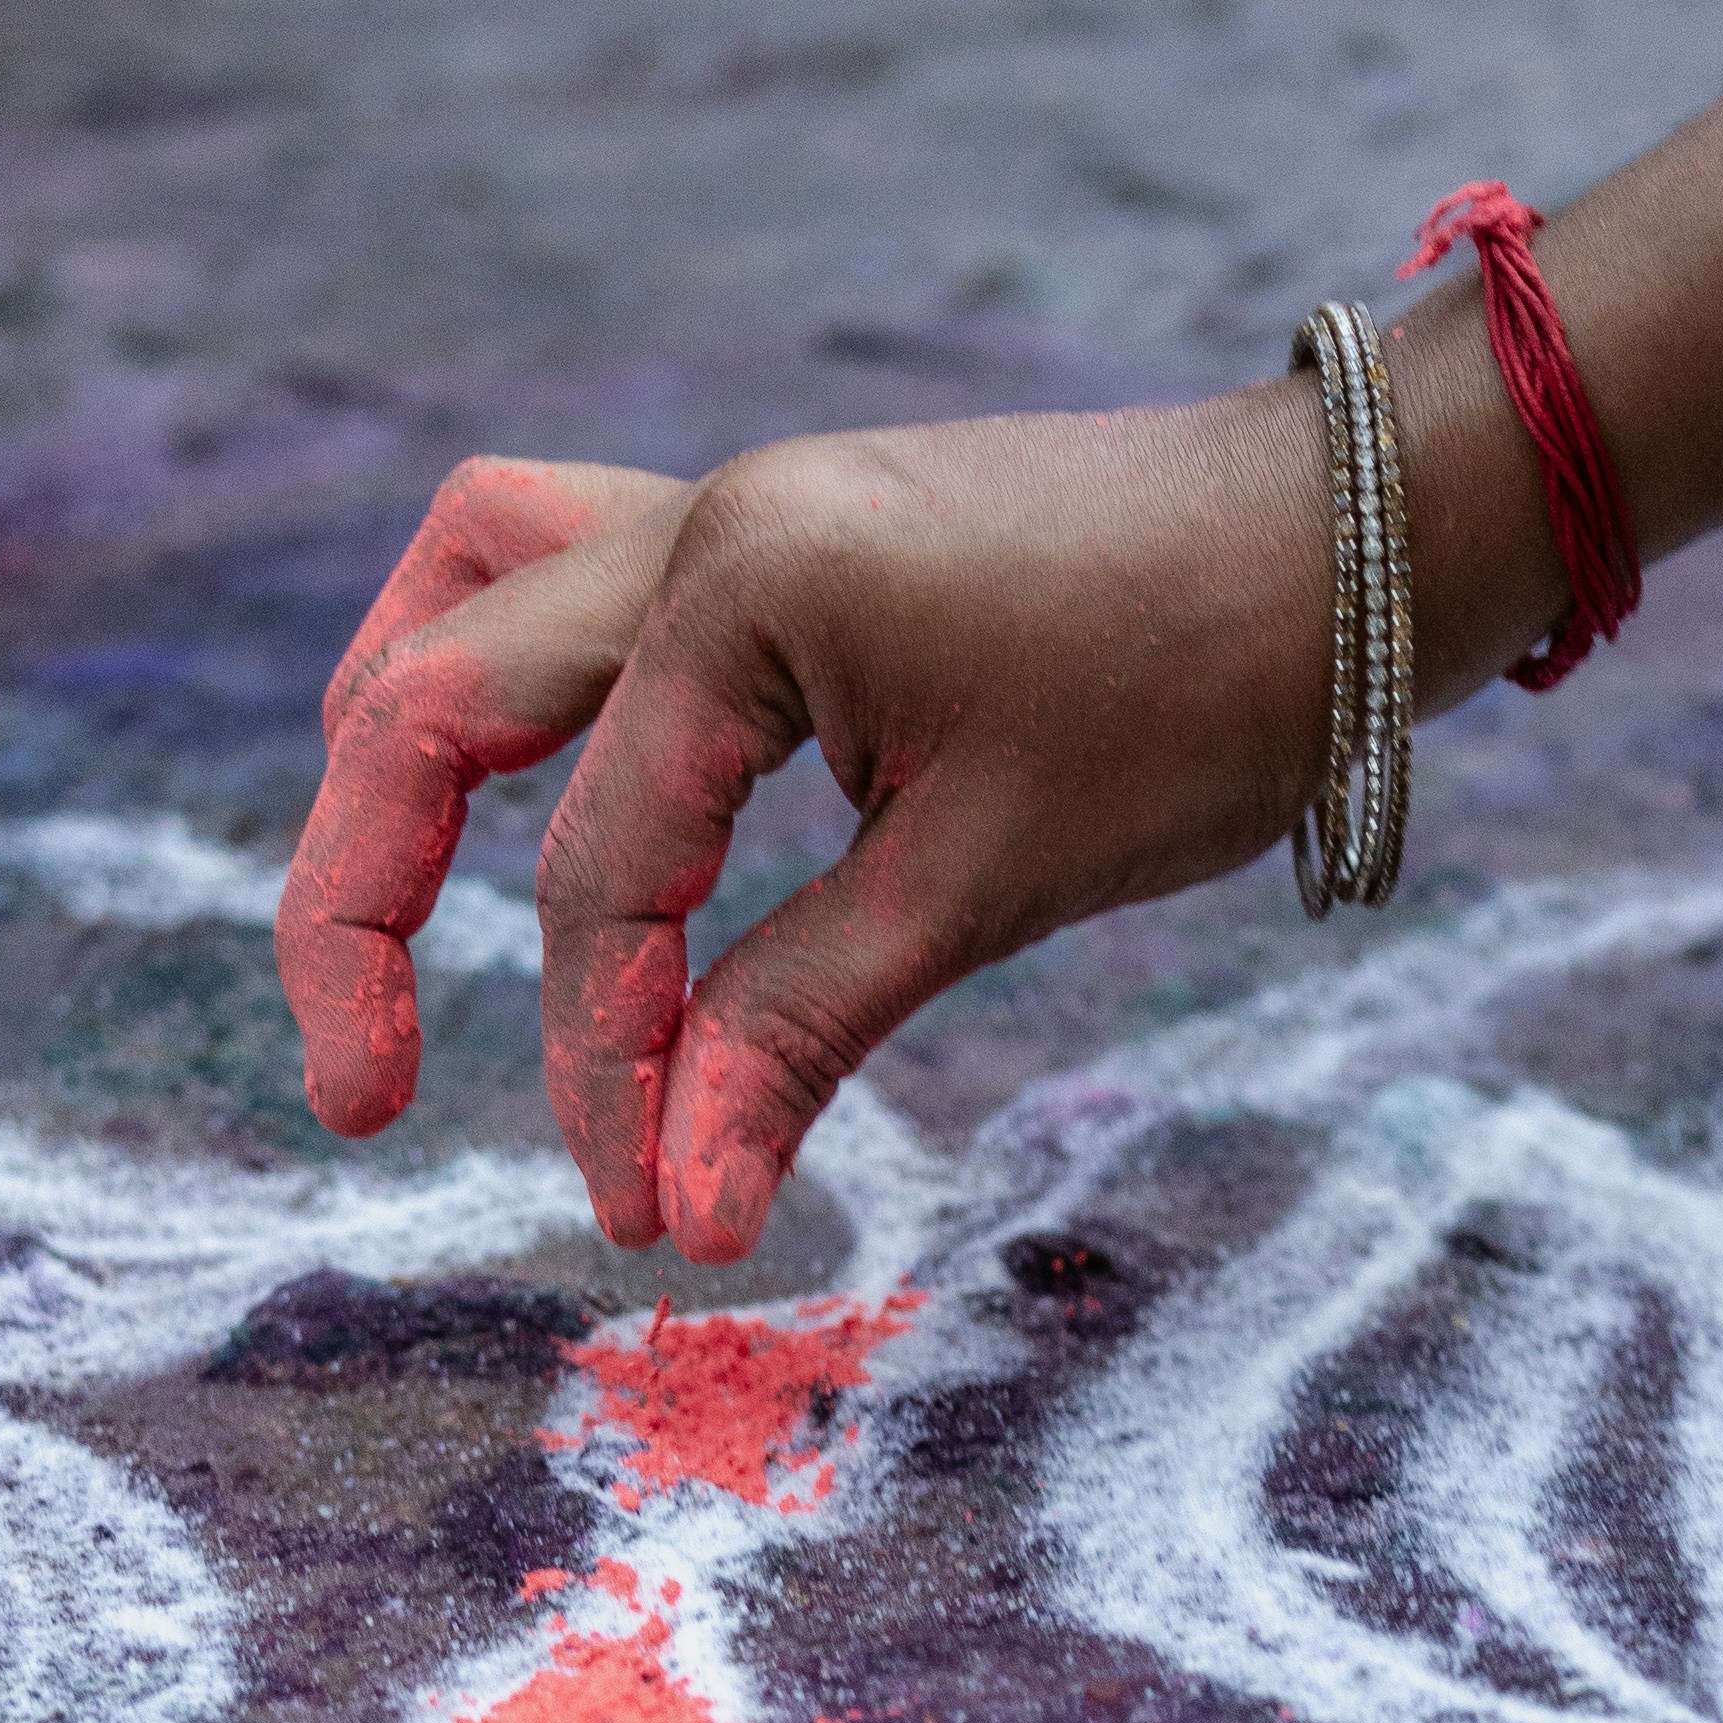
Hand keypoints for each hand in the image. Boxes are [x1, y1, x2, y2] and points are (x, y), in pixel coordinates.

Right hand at [278, 391, 1354, 1258]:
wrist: (1361, 538)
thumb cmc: (1207, 683)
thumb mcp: (994, 880)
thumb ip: (800, 1025)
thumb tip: (672, 1209)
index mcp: (743, 584)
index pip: (598, 867)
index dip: (601, 1060)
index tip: (646, 1213)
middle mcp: (704, 520)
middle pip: (430, 702)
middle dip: (366, 905)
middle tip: (361, 1096)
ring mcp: (735, 509)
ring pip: (474, 584)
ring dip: (400, 737)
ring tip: (382, 909)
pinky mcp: (786, 539)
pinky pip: (576, 585)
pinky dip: (519, 693)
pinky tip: (539, 808)